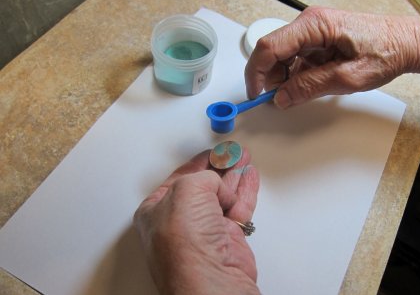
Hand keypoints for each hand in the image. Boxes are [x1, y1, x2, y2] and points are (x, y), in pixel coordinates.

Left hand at [134, 149, 259, 294]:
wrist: (211, 279)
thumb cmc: (186, 245)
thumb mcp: (187, 190)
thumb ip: (203, 176)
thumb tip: (218, 184)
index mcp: (157, 210)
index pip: (179, 178)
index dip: (197, 162)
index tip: (212, 151)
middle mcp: (180, 222)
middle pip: (203, 185)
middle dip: (219, 166)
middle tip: (231, 152)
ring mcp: (204, 231)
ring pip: (223, 195)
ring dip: (235, 174)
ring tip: (244, 158)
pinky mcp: (227, 239)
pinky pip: (239, 207)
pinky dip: (246, 190)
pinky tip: (250, 176)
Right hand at [245, 6, 419, 108]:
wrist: (407, 43)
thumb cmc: (386, 51)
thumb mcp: (346, 78)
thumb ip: (309, 87)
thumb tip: (282, 97)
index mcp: (314, 25)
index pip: (269, 46)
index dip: (257, 72)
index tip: (256, 94)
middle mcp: (310, 23)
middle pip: (273, 51)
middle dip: (271, 77)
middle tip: (279, 99)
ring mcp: (313, 31)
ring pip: (283, 56)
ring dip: (284, 78)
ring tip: (302, 92)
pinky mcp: (318, 39)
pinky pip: (297, 58)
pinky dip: (296, 75)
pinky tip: (309, 84)